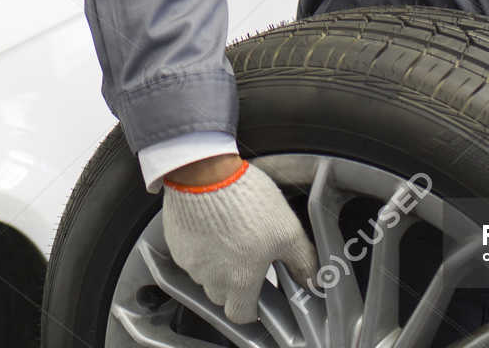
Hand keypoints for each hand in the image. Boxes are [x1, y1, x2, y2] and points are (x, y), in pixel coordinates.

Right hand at [161, 158, 318, 322]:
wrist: (204, 172)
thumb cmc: (245, 200)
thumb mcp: (288, 230)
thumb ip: (302, 261)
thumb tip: (312, 280)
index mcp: (239, 280)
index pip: (240, 315)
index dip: (251, 308)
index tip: (258, 294)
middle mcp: (211, 277)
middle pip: (221, 295)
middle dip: (234, 283)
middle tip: (246, 257)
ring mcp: (190, 261)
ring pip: (204, 275)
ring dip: (216, 264)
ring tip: (229, 236)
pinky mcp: (175, 243)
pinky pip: (189, 255)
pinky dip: (200, 247)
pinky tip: (212, 226)